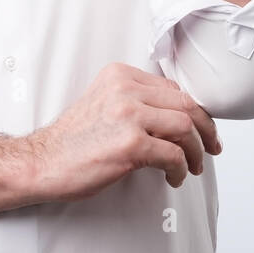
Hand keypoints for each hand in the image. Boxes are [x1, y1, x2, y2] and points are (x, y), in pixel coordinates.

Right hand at [27, 62, 222, 201]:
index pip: (172, 88)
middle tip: (211, 147)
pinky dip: (180, 169)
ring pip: (185, 126)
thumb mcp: (103, 103)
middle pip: (185, 103)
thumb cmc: (72, 140)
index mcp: (119, 75)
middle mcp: (125, 89)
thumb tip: (175, 114)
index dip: (193, 110)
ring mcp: (128, 115)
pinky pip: (173, 155)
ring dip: (196, 151)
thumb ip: (134, 100)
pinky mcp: (130, 144)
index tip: (200, 127)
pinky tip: (174, 177)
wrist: (42, 162)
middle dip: (205, 129)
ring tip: (193, 166)